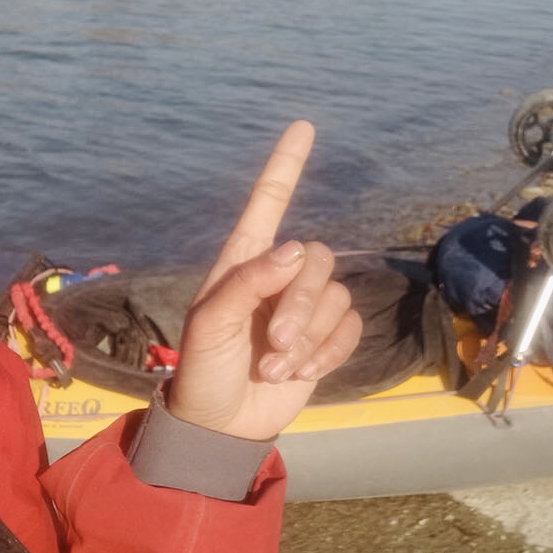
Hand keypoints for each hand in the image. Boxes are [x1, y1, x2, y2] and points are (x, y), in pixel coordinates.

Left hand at [167, 121, 361, 439]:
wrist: (222, 425)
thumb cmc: (204, 369)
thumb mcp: (211, 324)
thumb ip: (248, 282)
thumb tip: (294, 249)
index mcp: (243, 261)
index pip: (269, 202)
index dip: (286, 165)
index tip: (303, 127)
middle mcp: (278, 276)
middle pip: (315, 259)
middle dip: (301, 306)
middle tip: (275, 348)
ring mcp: (304, 307)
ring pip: (335, 295)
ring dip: (310, 339)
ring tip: (275, 367)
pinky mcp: (326, 338)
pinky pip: (349, 326)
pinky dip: (328, 354)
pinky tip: (300, 374)